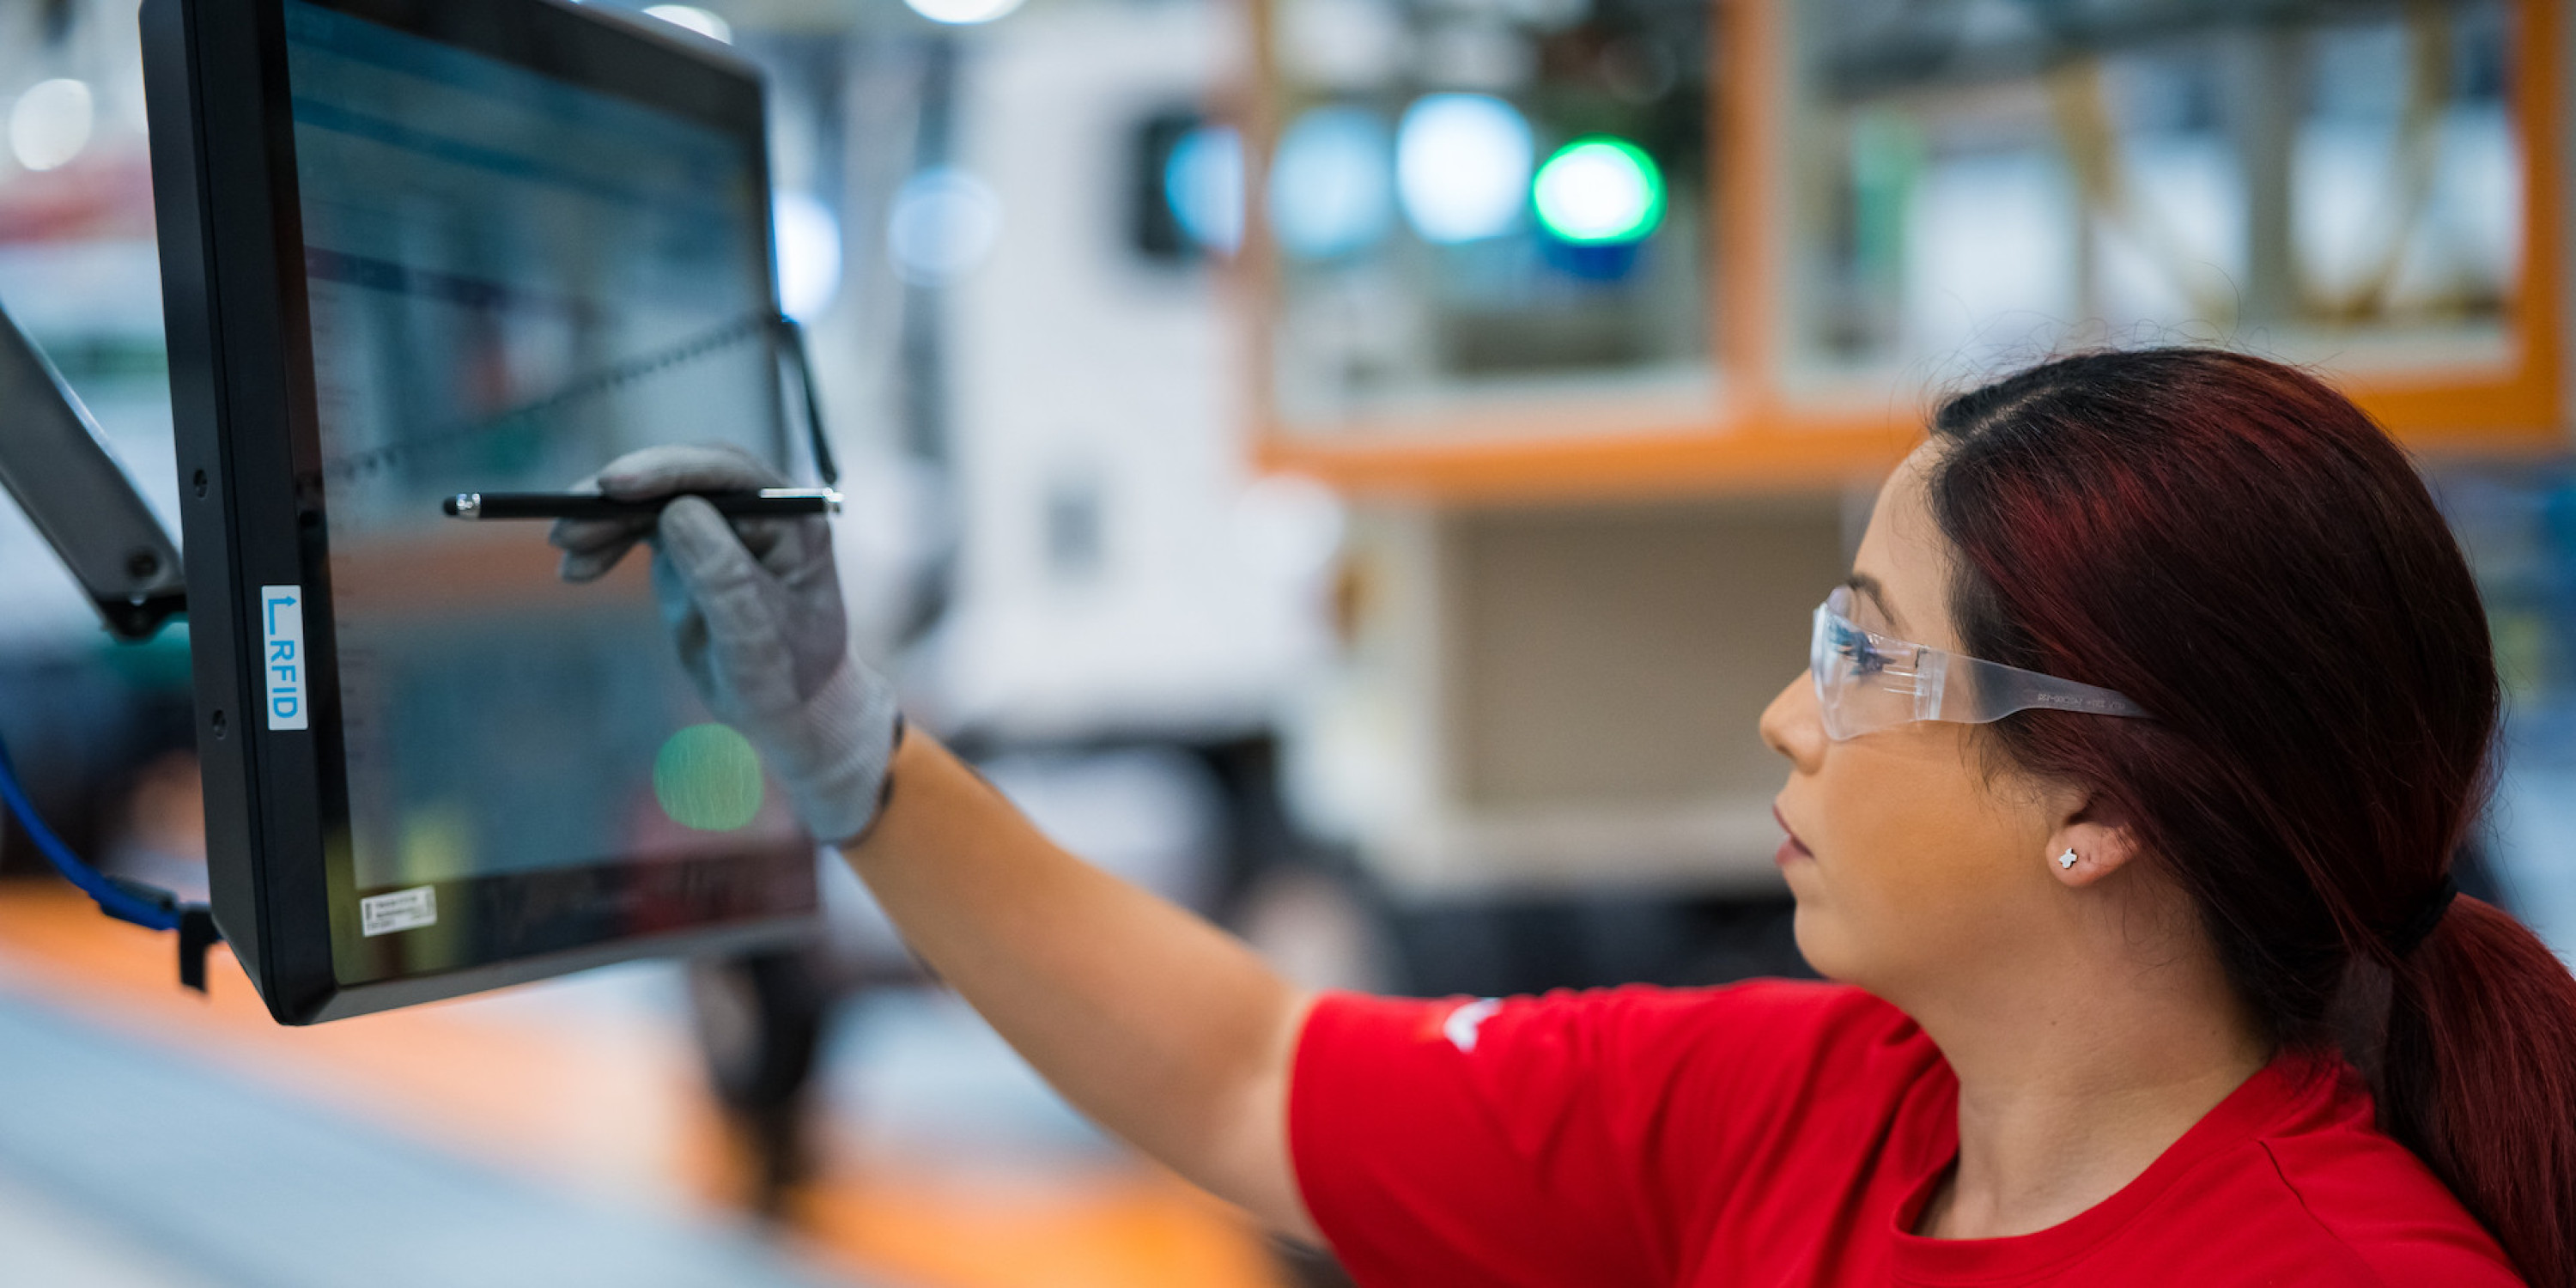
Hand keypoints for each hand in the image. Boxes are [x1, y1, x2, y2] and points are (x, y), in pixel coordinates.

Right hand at [550, 443, 900, 843]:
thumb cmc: (786, 678)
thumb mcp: (756, 638)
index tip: (613, 484)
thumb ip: (723, 576)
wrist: (789, 710)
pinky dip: (606, 542)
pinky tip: (577, 571)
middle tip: (566, 530)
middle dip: (619, 498)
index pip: (726, 474)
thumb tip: (677, 511)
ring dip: (603, 520)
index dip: (667, 470)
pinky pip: (640, 526)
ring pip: (652, 500)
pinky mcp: (690, 544)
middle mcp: (758, 508)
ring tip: (566, 555)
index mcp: (792, 518)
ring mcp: (722, 523)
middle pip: (680, 478)